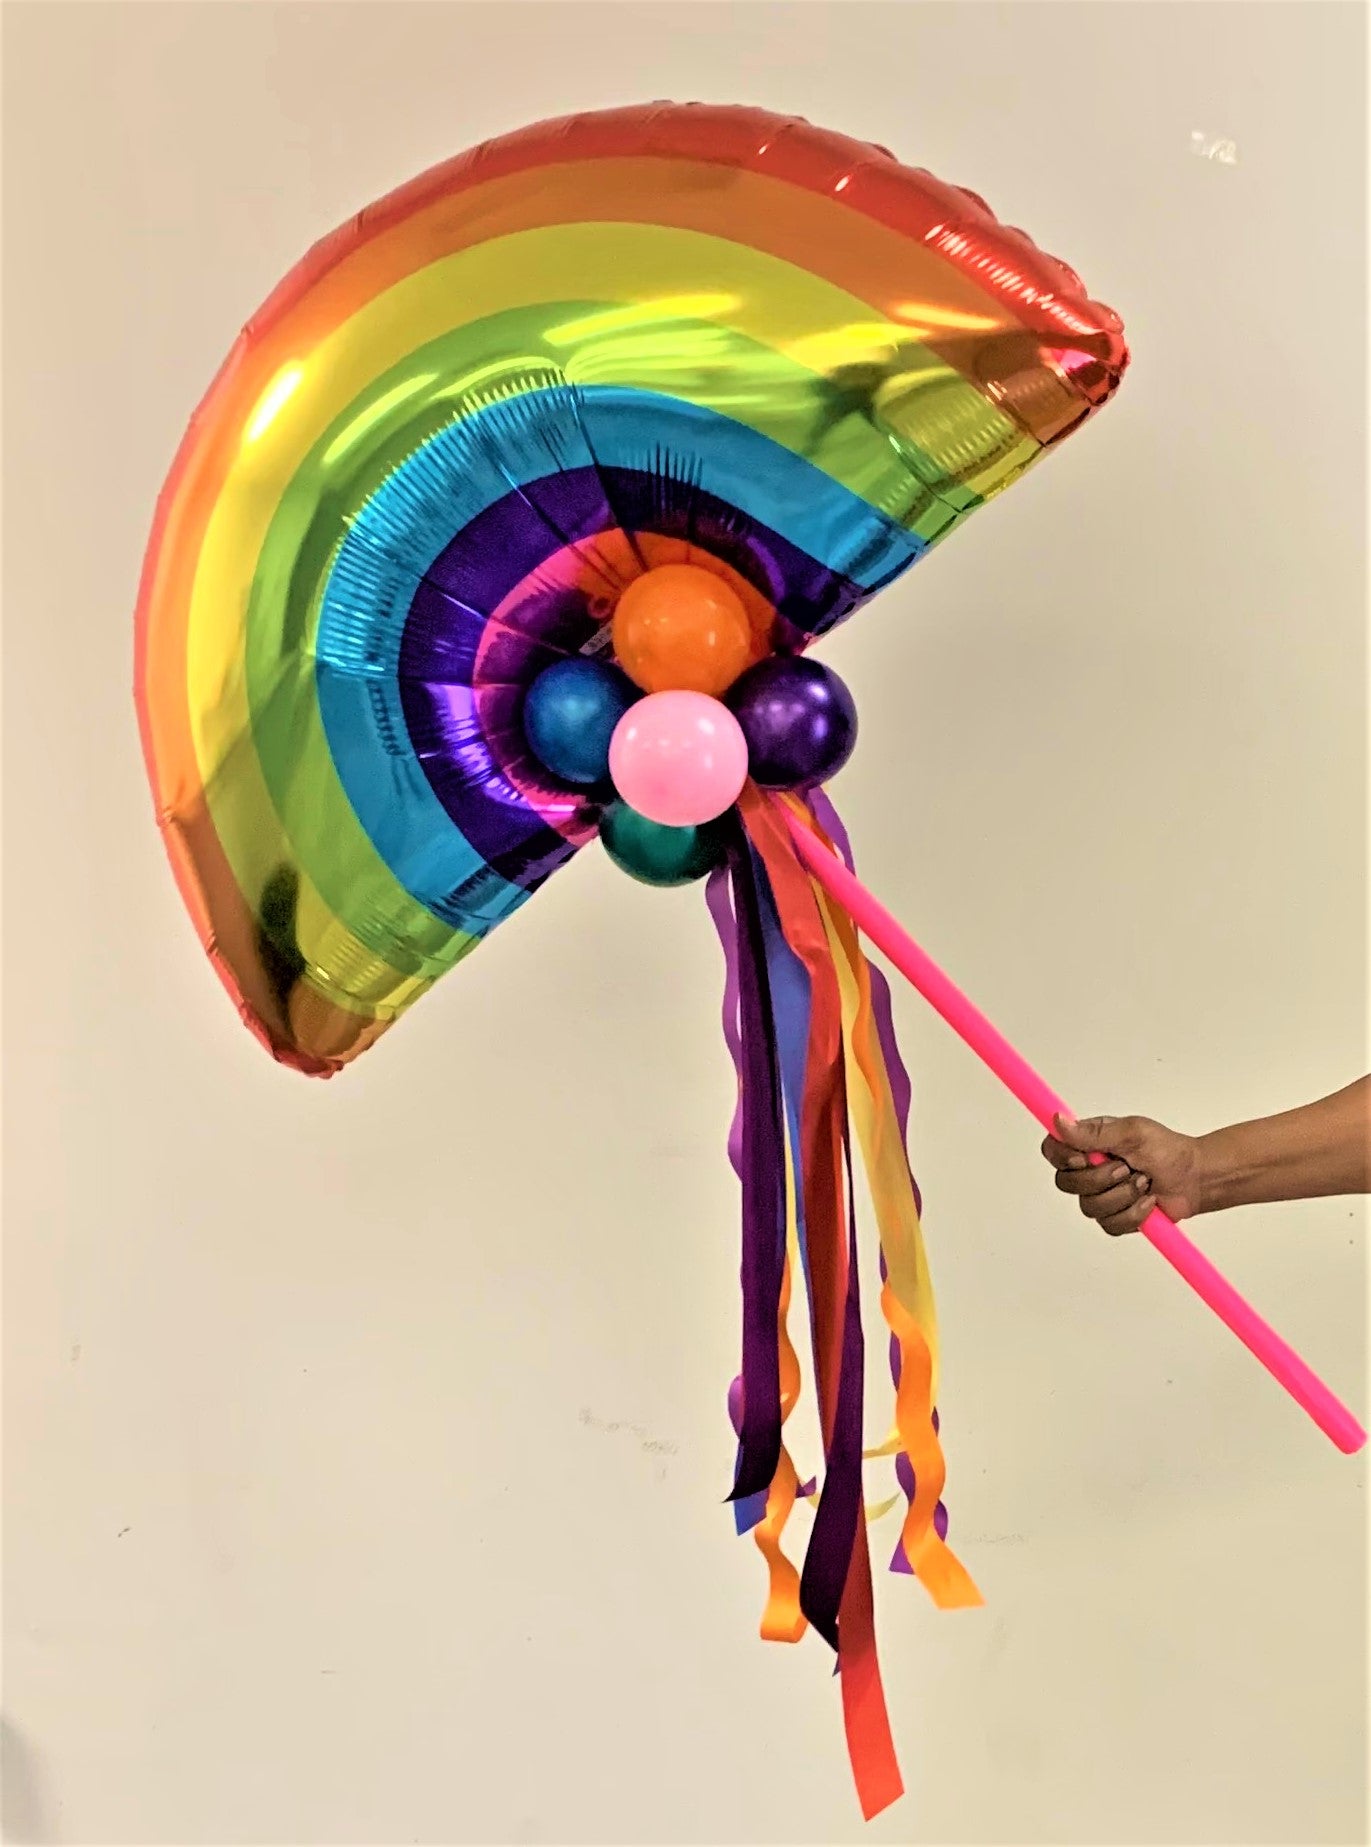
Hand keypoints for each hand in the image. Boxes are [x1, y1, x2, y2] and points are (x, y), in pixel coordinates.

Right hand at [1041, 1112, 1204, 1235]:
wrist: (1194, 1179)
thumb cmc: (1168, 1151)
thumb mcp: (1132, 1133)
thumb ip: (1093, 1133)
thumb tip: (1059, 1121)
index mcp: (1089, 1143)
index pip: (1053, 1150)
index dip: (1062, 1158)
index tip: (1084, 1158)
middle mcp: (1089, 1169)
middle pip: (1066, 1183)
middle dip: (1101, 1179)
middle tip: (1127, 1168)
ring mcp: (1100, 1195)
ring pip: (1089, 1207)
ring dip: (1122, 1196)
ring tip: (1143, 1183)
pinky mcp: (1113, 1217)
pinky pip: (1109, 1224)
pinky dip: (1133, 1214)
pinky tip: (1147, 1202)